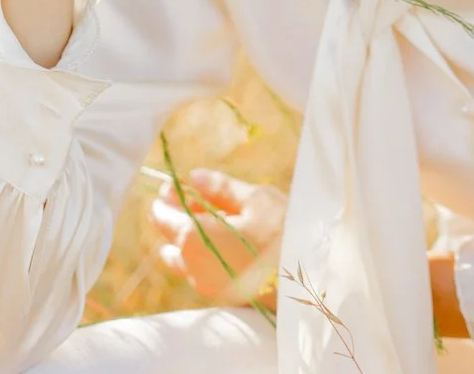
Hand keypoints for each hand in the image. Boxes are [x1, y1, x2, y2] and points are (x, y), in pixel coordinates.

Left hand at [151, 168, 285, 307]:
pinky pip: (201, 272)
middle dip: (175, 216)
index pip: (164, 218)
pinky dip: (202, 254)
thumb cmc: (282, 232)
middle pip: (172, 239)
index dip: (165, 199)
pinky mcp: (223, 297)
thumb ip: (220, 187)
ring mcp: (207, 285)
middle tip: (185, 197)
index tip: (170, 186)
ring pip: (185, 259)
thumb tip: (194, 177)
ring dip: (188, 237)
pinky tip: (219, 239)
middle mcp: (193, 266)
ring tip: (203, 217)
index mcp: (194, 237)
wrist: (309, 279)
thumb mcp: (254, 199)